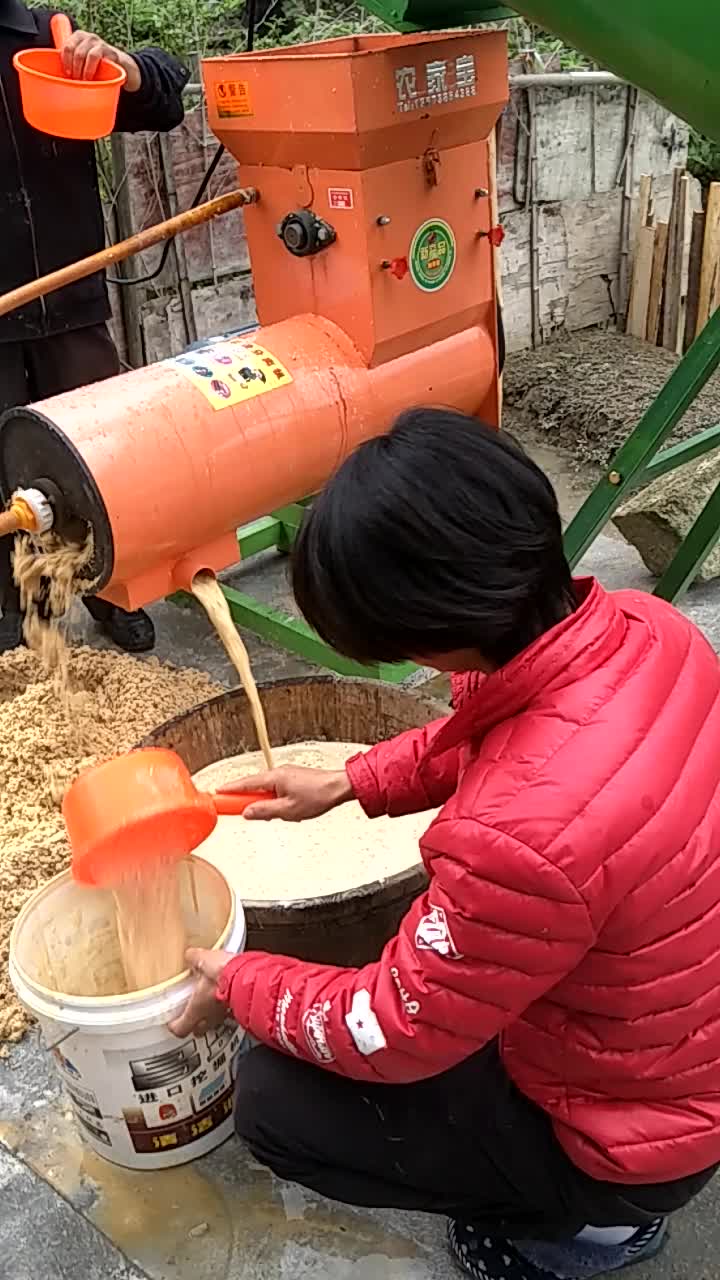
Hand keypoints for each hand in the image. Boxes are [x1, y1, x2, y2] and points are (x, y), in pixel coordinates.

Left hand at [61, 29, 141, 91]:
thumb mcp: (82, 61)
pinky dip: (89, 69)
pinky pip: (94, 57)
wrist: (119, 65)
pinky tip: (90, 78)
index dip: (65, 61)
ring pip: (82, 54)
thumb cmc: (96, 66)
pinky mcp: (108, 50)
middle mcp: (87, 37)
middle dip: (73, 67)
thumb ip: (71, 63)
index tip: (66, 74)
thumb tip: (56, 80)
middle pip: (73, 50)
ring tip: (83, 80)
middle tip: (75, 79)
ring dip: (80, 69)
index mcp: (77, 37)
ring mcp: (98, 42)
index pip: (66, 46)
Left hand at [168, 948, 233, 1038]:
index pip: (181, 1029)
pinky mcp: (239, 1006)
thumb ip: (193, 958)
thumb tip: (190, 954)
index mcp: (196, 1009)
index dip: (174, 1026)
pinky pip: (229, 1011)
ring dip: (210, 1015)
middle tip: (189, 1015)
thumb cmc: (224, 973)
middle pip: (198, 1030)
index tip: (172, 1022)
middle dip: (193, 1024)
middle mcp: (210, 1016)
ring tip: (207, 1004)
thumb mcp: (202, 959)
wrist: (249, 975)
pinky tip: (225, 995)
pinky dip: (225, 1006)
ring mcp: (226, 1013)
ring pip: (214, 1021)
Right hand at [221, 766, 352, 821]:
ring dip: (266, 804)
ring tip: (281, 815)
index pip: (244, 784)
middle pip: (253, 787)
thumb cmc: (319, 795)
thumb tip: (248, 813)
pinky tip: (286, 811)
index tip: (215, 795)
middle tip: (244, 812)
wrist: (340, 788)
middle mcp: (278, 773)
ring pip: (266, 791)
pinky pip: (276, 790)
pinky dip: (275, 801)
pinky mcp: (293, 779)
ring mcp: (286, 775)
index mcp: (273, 778)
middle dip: (249, 801)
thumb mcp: (288, 811)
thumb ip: (265, 812)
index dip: (228, 791)